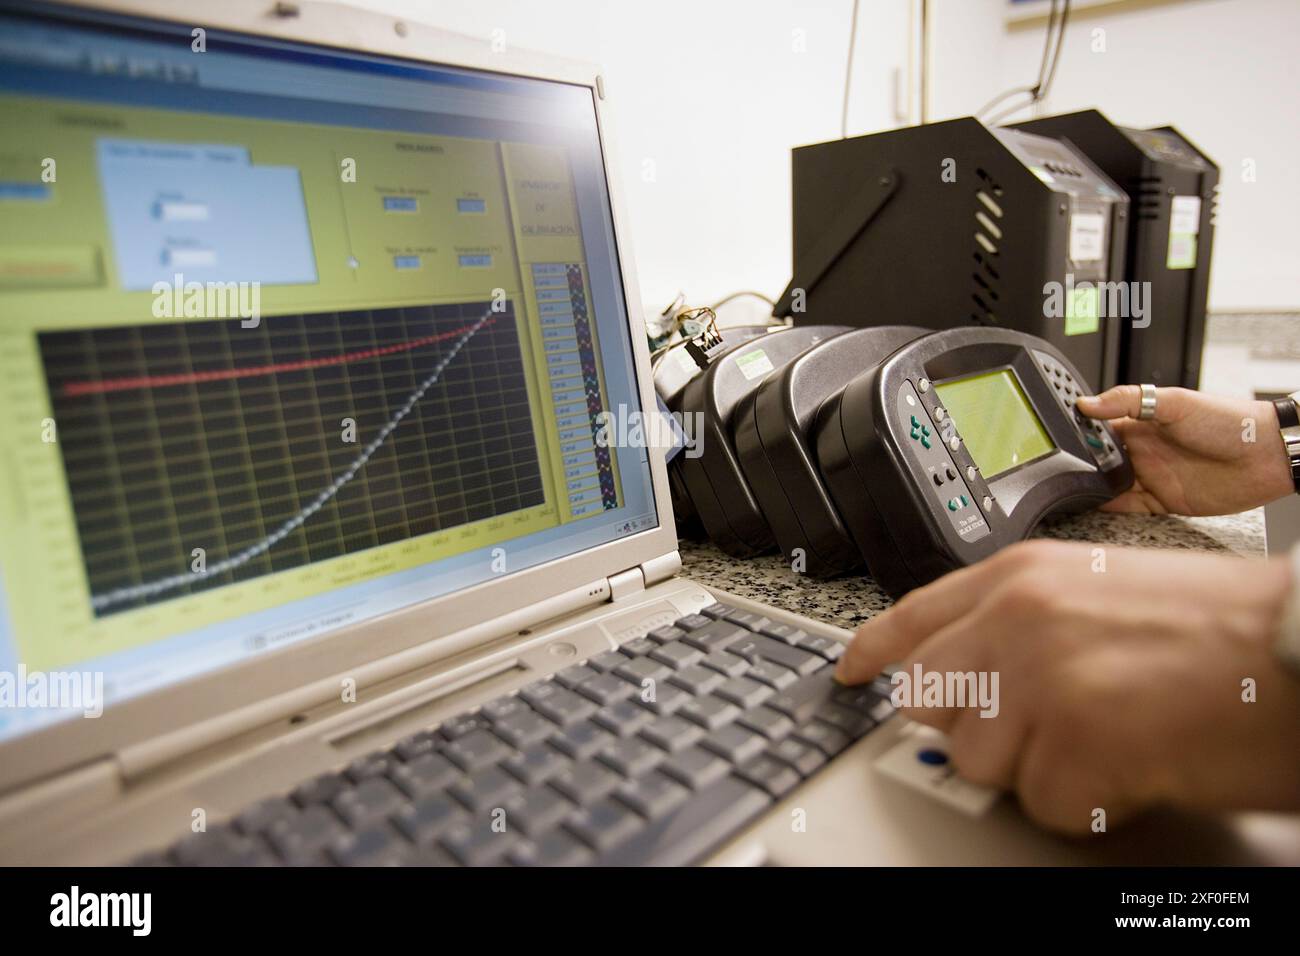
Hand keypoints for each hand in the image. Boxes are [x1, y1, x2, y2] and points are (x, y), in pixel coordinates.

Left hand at [835, 540, 1299, 832]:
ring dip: (1041, 766)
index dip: (874, 649)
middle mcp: (1017, 618)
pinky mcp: (1071, 740)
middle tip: (1059, 723)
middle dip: (981, 726)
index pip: (914, 615)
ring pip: (978, 759)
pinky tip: (1136, 760)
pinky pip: (1042, 802)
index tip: (847, 671)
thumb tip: (970, 677)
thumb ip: (1024, 626)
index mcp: (1023, 576)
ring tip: (1115, 733)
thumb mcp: (1104, 594)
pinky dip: (1088, 801)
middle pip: (929, 699)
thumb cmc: (1224, 628)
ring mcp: (1038, 677)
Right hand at [1075, 385, 1291, 515]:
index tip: (1055, 436)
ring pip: (1110, 485)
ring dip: (1091, 487)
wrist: (1268, 456)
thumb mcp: (1176, 402)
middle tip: (1058, 466)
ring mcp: (1153, 477)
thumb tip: (1086, 402)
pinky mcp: (1164, 502)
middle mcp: (1145, 451)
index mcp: (1143, 423)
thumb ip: (1129, 400)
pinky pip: (1128, 507)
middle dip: (1080, 463)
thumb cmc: (1230, 422)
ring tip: (1067, 488)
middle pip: (1101, 460)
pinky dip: (1109, 508)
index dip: (1080, 432)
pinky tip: (1092, 505)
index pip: (1101, 427)